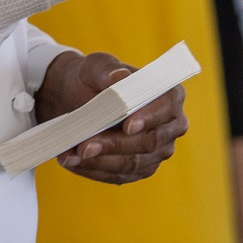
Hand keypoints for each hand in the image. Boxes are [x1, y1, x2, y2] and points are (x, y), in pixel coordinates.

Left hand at [37, 50, 188, 182]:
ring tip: (72, 154)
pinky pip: (118, 176)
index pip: (167, 107)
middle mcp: (170, 126)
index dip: (150, 117)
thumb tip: (119, 77)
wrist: (76, 99)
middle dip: (116, 145)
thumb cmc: (93, 78)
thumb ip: (107, 70)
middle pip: (150, 141)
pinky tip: (72, 161)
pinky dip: (93, 170)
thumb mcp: (95, 66)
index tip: (127, 126)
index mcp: (169, 95)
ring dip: (100, 161)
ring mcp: (156, 151)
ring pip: (132, 163)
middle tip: (85, 145)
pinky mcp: (138, 169)